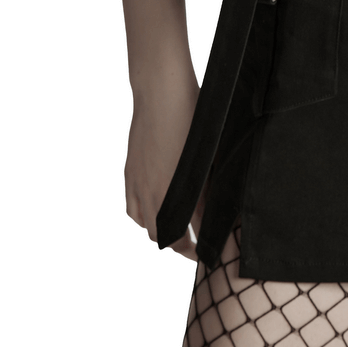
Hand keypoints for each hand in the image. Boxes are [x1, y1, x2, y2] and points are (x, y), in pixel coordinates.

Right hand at [125, 71, 204, 261]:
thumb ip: (210, 187)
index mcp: (178, 191)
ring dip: (161, 233)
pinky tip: (153, 211)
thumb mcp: (208, 154)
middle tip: (196, 246)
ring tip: (176, 230)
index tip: (210, 255)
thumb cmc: (191, 115)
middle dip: (181, 247)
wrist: (160, 91)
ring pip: (146, 226)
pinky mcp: (130, 173)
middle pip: (165, 238)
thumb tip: (217, 209)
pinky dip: (143, 217)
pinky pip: (132, 209)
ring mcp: (138, 184)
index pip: (189, 235)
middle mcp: (154, 194)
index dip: (200, 249)